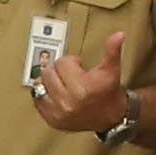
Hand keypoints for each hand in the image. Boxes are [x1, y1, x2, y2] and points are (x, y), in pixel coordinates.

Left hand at [34, 16, 134, 135]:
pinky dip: (44, 95)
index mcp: (82, 89)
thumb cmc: (109, 92)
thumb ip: (112, 50)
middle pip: (48, 72)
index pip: (62, 63)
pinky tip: (56, 94)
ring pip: (39, 85)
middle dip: (60, 70)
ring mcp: (58, 113)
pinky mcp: (52, 120)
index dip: (72, 62)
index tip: (80, 67)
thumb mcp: (111, 70)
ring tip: (63, 84)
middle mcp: (68, 102)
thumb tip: (118, 35)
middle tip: (72, 75)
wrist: (111, 117)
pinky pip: (37, 100)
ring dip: (50, 82)